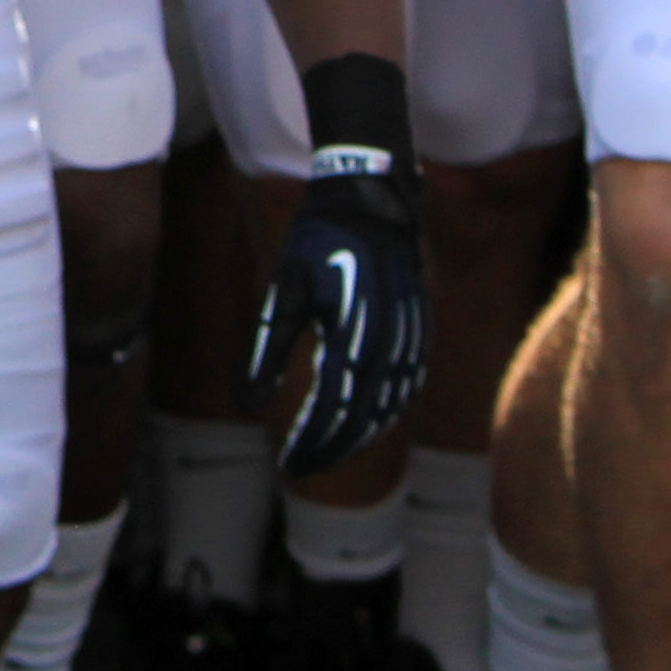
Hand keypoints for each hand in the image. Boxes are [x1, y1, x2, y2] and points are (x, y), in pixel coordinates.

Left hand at [247, 56, 428, 473]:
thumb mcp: (283, 292)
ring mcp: (411, 340)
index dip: (312, 444)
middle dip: (332, 449)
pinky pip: (407, 387)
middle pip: (364, 419)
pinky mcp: (421, 333)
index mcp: (352, 336)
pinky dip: (385, 413)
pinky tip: (364, 422)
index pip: (333, 411)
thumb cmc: (318, 244)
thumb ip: (267, 351)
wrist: (373, 202)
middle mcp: (388, 345)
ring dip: (359, 436)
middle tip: (301, 468)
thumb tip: (248, 405)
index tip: (289, 468)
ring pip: (390, 408)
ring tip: (326, 450)